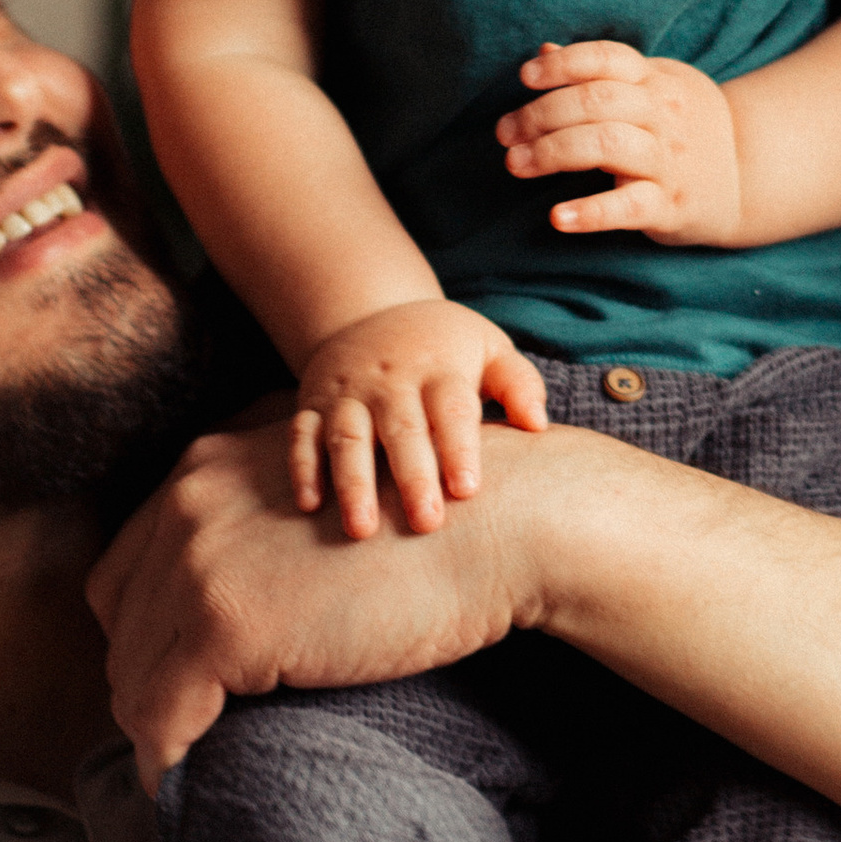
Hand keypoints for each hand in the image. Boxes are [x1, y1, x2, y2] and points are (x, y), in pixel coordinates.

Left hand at [87, 419, 547, 791]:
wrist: (496, 523)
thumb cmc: (431, 518)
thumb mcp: (321, 493)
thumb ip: (261, 525)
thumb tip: (241, 594)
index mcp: (206, 468)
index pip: (124, 570)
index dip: (139, 634)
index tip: (168, 678)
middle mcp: (188, 505)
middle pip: (122, 623)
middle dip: (142, 683)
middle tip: (176, 732)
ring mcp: (202, 564)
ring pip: (134, 676)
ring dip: (152, 728)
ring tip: (181, 764)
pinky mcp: (229, 627)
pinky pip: (163, 718)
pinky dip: (167, 760)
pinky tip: (186, 783)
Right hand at [292, 299, 549, 536]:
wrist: (371, 311)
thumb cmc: (445, 346)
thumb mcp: (488, 347)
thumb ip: (517, 383)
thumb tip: (538, 425)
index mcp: (439, 367)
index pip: (451, 410)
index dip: (458, 448)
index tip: (468, 491)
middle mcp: (390, 381)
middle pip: (401, 429)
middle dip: (412, 477)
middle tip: (426, 524)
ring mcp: (347, 393)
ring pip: (348, 437)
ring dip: (352, 483)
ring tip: (362, 530)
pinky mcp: (313, 405)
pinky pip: (302, 435)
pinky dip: (302, 468)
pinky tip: (308, 506)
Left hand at [497, 41, 742, 244]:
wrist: (750, 174)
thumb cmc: (685, 126)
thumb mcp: (654, 87)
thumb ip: (601, 73)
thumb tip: (543, 52)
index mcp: (655, 81)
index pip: (607, 59)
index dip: (564, 64)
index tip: (526, 77)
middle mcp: (663, 115)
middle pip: (596, 102)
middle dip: (541, 114)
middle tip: (505, 134)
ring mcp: (668, 160)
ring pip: (607, 145)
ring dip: (553, 153)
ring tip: (516, 164)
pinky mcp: (671, 205)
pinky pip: (628, 207)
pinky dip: (591, 212)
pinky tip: (558, 217)